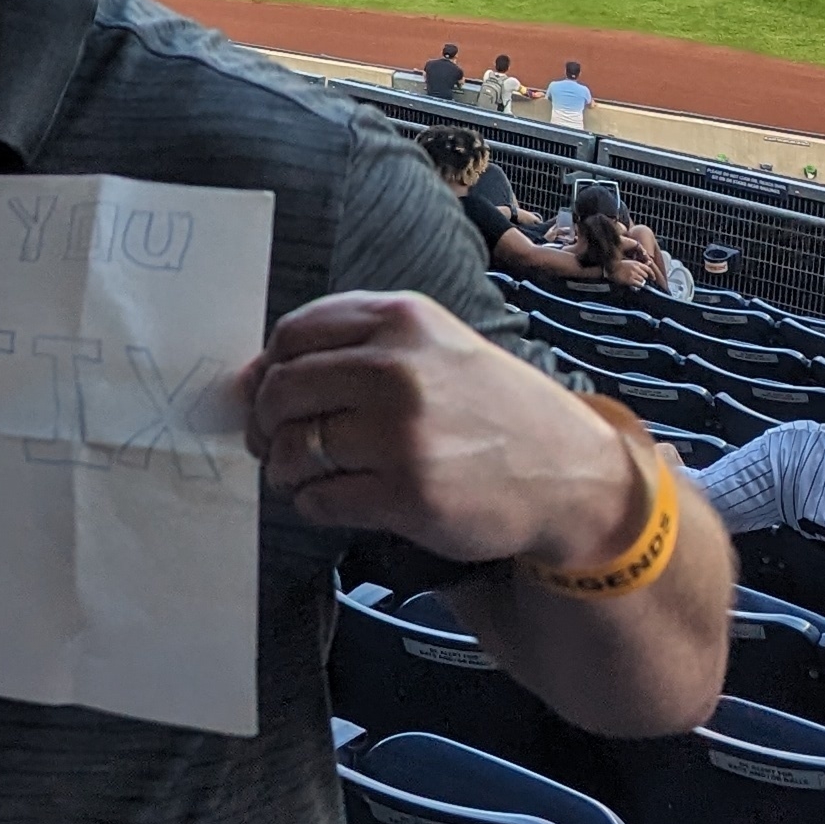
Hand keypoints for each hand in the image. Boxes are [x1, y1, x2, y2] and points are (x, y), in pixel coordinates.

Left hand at [241, 292, 642, 571]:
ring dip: (285, 470)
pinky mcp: (407, 494)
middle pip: (282, 391)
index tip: (272, 396)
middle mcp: (397, 369)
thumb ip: (355, 347)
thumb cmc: (491, 408)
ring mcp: (402, 434)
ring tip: (305, 476)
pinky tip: (335, 499)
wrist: (570, 473)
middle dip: (266, 424)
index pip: (292, 333)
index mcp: (402, 320)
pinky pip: (320, 498)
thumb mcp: (436, 347)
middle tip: (275, 444)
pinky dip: (312, 503)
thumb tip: (254, 377)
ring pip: (293, 449)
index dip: (268, 370)